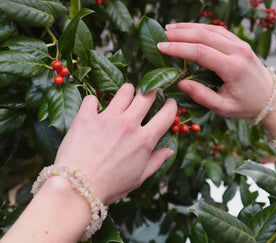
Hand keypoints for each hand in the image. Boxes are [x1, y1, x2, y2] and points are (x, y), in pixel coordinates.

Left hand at [54, 83, 176, 203]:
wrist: (77, 188)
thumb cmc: (110, 186)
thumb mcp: (138, 178)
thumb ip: (155, 162)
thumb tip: (169, 150)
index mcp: (144, 140)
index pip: (166, 115)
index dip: (171, 106)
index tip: (170, 103)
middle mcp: (129, 124)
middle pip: (147, 96)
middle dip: (151, 92)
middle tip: (148, 94)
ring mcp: (107, 118)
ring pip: (124, 91)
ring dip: (127, 91)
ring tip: (125, 96)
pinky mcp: (87, 117)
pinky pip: (92, 98)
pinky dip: (93, 101)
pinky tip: (94, 108)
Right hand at [158, 22, 275, 118]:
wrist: (270, 99)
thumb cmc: (246, 106)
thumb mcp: (224, 108)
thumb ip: (202, 96)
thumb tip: (181, 82)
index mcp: (233, 68)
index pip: (200, 52)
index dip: (179, 48)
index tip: (162, 47)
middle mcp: (238, 51)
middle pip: (204, 36)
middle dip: (180, 34)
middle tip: (162, 35)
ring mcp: (241, 45)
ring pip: (211, 29)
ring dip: (190, 27)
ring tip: (171, 28)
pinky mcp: (240, 43)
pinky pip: (219, 31)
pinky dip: (202, 28)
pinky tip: (189, 29)